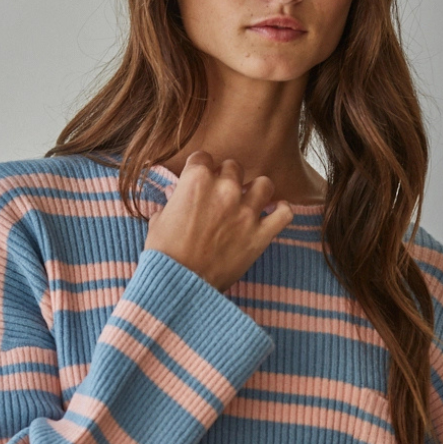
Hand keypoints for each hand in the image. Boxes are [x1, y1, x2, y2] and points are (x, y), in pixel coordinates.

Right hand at [144, 150, 293, 292]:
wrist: (179, 285)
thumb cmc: (165, 255)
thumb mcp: (158, 221)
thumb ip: (170, 204)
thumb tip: (173, 199)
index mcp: (196, 181)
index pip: (204, 158)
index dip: (201, 170)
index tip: (201, 181)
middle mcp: (224, 190)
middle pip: (234, 168)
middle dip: (227, 179)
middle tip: (221, 196)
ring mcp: (246, 212)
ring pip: (264, 184)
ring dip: (256, 191)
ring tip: (249, 202)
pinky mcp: (260, 235)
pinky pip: (284, 213)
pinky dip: (282, 211)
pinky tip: (274, 214)